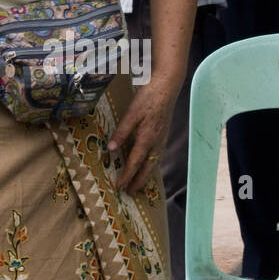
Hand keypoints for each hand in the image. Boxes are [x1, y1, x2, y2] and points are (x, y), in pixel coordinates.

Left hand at [108, 76, 177, 192]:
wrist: (167, 88)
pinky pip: (157, 155)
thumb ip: (122, 132)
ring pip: (154, 162)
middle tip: (130, 192)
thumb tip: (111, 149)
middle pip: (147, 167)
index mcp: (147, 138)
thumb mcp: (131, 113)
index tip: (119, 186)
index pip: (135, 163)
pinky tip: (148, 164)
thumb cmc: (148, 98)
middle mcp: (156, 142)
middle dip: (139, 181)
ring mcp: (162, 139)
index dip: (127, 176)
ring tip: (139, 183)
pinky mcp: (164, 134)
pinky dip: (152, 164)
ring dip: (146, 175)